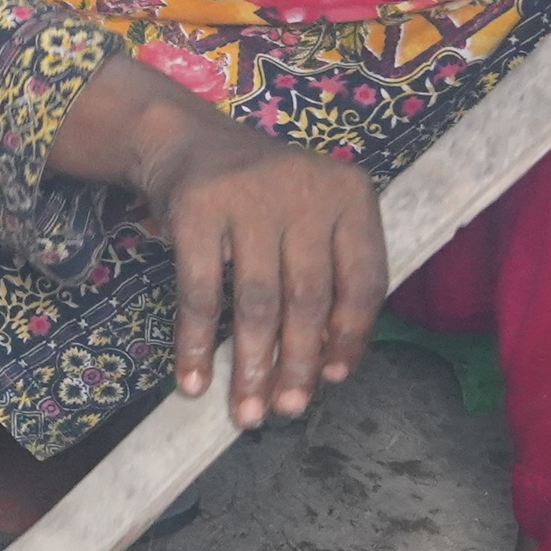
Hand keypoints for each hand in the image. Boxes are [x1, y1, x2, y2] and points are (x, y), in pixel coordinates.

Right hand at [49, 54, 388, 425]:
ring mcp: (250, 197)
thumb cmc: (261, 196)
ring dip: (251, 365)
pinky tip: (194, 379)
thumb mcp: (309, 217)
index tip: (335, 380)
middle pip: (309, 297)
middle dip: (297, 364)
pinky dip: (195, 342)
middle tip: (286, 410)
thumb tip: (327, 367)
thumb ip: (326, 276)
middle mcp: (306, 190)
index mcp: (351, 195)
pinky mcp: (197, 208)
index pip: (365, 279)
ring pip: (257, 300)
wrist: (186, 140)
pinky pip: (200, 291)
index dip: (352, 337)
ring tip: (246, 410)